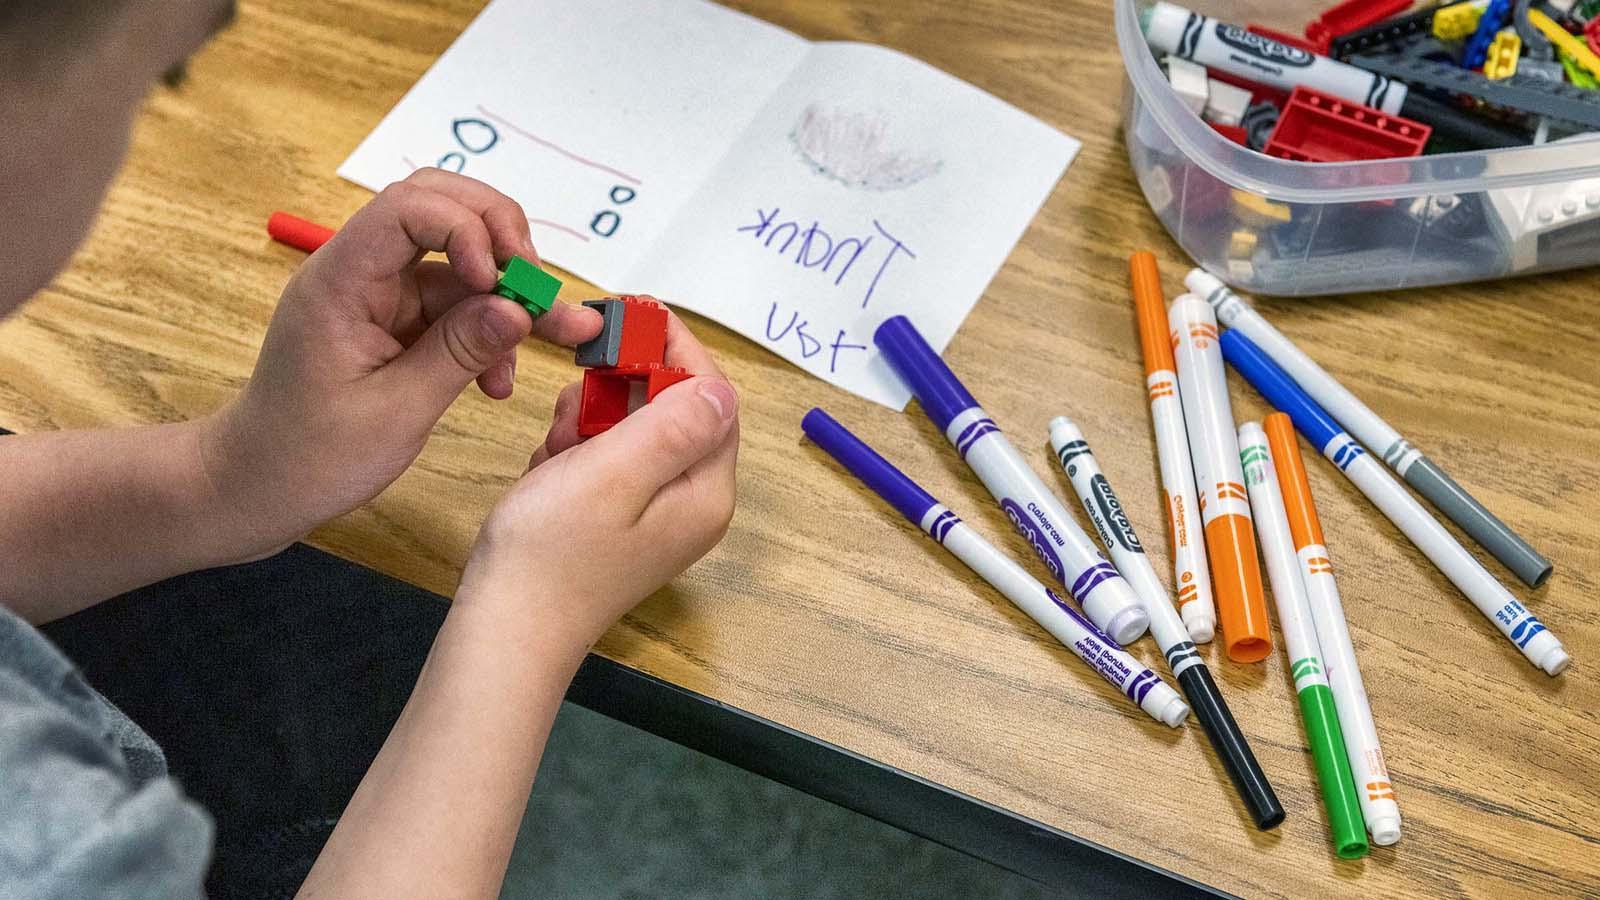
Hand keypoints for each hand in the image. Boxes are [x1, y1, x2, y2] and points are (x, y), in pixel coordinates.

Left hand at [201, 168, 601, 553]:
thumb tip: (518, 309)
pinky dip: (489, 333)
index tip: (499, 282)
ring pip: (460, 265)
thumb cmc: (310, 455)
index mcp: (340, 280)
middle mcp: (360, 272)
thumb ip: (459, 353)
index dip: (466, 228)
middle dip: (501, 240)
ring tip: (557, 336)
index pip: (407, 207)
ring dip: (508, 298)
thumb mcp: (396, 411)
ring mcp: (381, 295)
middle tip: (542, 286)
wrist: (262, 485)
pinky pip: (456, 307)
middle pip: (439, 209)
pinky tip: (500, 380)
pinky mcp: (396, 321)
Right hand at [455, 312, 738, 650]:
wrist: (504, 630)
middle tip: (578, 388)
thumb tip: (721, 389)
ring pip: (636, 431)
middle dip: (625, 389)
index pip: (714, 398)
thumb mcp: (615, 473)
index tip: (633, 313)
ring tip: (558, 441)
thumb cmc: (553, 551)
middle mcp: (692, 504)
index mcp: (705, 492)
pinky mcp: (618, 523)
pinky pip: (610, 461)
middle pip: (676, 411)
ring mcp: (656, 516)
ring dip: (594, 419)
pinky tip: (549, 467)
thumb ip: (673, 425)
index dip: (678, 350)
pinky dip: (577, 451)